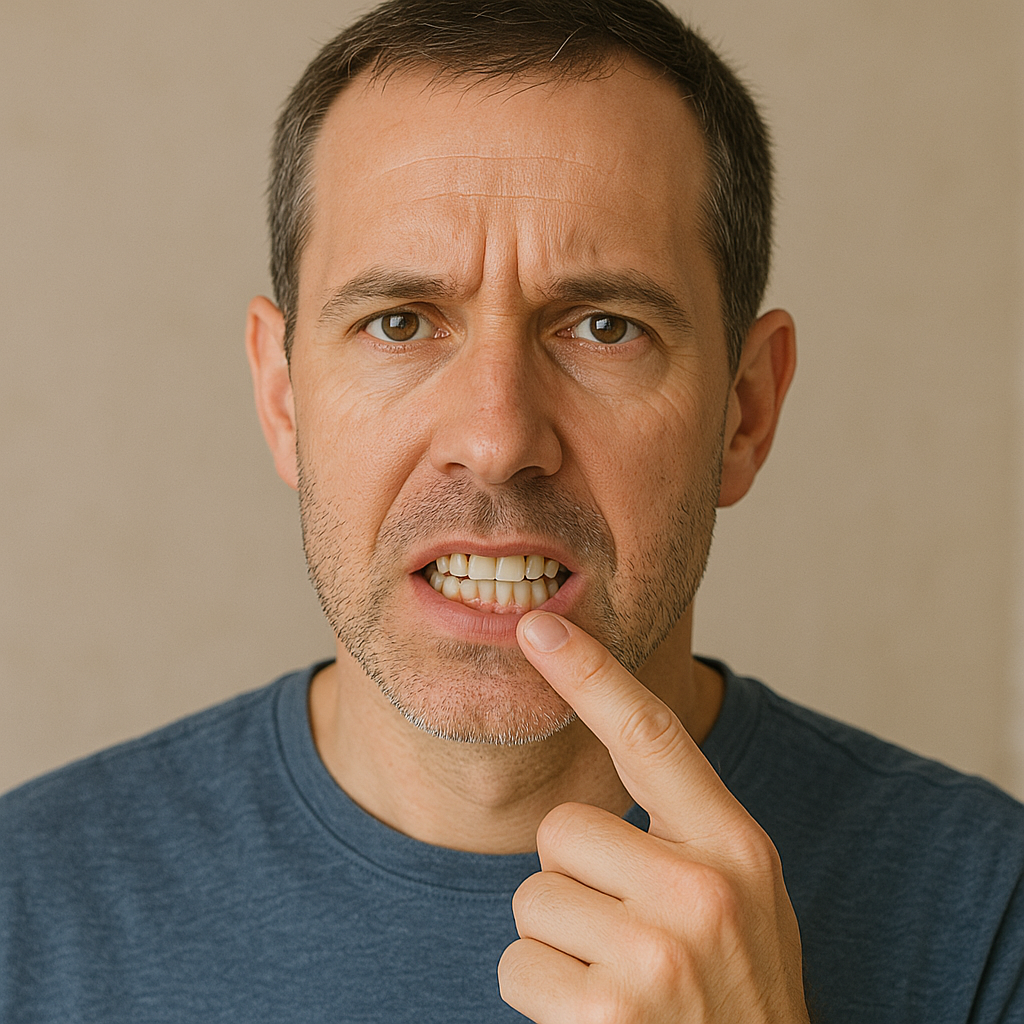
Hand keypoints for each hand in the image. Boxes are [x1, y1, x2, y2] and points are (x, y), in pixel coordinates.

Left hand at [497, 611, 809, 1023]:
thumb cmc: (738, 994)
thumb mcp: (743, 899)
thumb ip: (687, 832)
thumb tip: (604, 739)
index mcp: (736, 848)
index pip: (654, 737)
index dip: (592, 674)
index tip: (539, 628)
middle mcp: (702, 890)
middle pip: (560, 832)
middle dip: (573, 882)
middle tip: (623, 936)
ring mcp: (657, 953)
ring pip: (531, 900)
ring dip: (557, 942)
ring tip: (617, 981)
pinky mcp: (609, 1012)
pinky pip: (515, 964)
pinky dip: (541, 994)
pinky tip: (595, 1019)